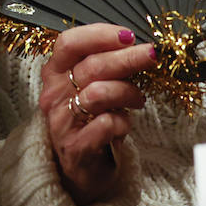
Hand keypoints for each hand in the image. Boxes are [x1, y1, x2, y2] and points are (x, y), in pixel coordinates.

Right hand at [38, 23, 155, 205]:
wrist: (79, 170)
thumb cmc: (88, 121)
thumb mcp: (90, 88)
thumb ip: (104, 67)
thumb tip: (136, 46)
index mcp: (54, 73)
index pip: (68, 43)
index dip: (99, 35)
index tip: (128, 35)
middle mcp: (53, 95)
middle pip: (90, 66)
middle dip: (127, 58)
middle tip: (152, 55)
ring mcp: (62, 122)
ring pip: (98, 93)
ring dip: (127, 92)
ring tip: (139, 99)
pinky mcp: (75, 147)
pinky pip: (105, 124)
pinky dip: (122, 121)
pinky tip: (125, 123)